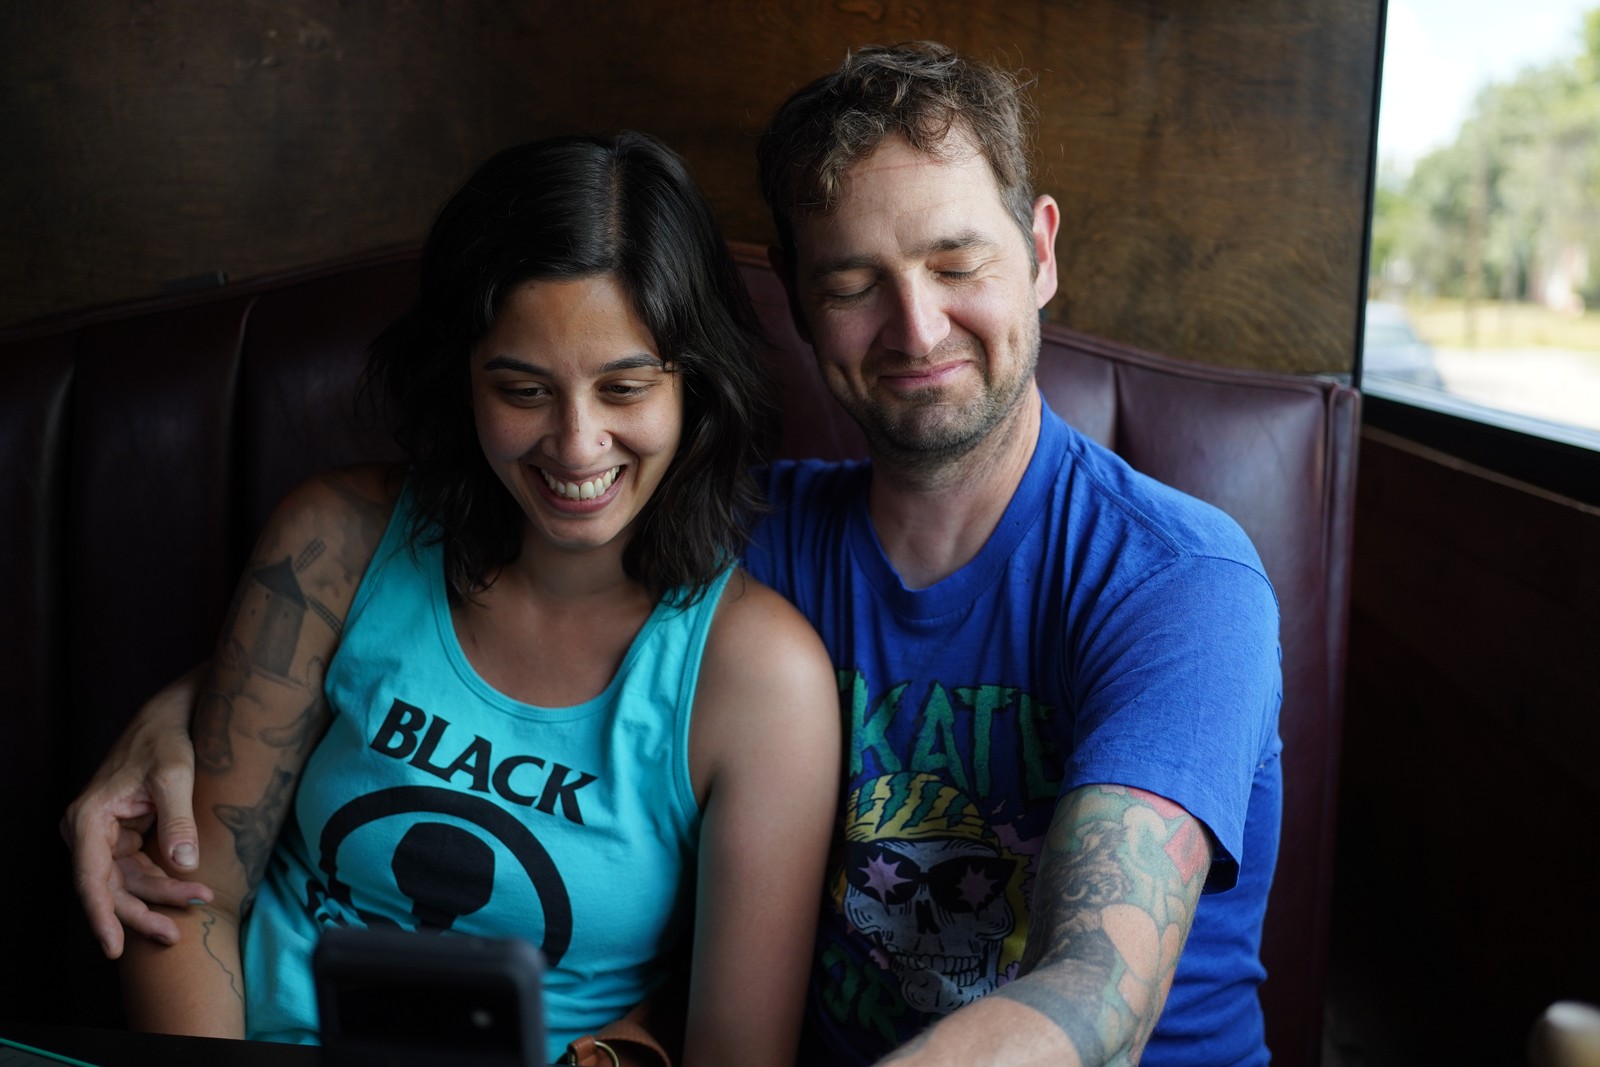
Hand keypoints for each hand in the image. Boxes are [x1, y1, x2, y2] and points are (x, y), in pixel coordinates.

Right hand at [60, 664, 213, 958]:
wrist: (170, 718)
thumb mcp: (176, 775)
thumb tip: (184, 865)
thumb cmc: (168, 740)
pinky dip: (162, 883)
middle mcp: (87, 832)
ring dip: (158, 899)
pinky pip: (137, 872)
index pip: (90, 878)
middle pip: (109, 888)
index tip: (113, 948)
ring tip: (198, 903)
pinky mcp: (122, 838)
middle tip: (175, 934)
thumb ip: (178, 819)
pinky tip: (189, 891)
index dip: (101, 916)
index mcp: (88, 818)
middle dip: (142, 911)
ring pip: (126, 884)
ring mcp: (103, 837)